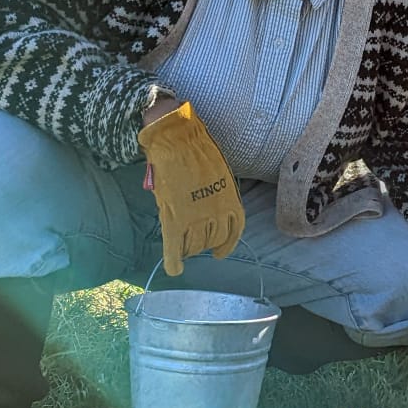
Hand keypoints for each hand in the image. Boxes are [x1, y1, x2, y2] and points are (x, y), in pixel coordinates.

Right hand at [138, 102, 244, 275]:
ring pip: (194, 246)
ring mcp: (194, 217)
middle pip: (211, 241)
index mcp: (230, 201)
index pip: (233, 231)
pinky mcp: (173, 218)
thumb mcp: (218, 173)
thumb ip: (217, 192)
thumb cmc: (198, 149)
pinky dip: (174, 261)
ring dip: (188, 249)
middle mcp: (216, 213)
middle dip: (203, 244)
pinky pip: (174, 247)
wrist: (178, 138)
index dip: (226, 244)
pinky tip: (174, 269)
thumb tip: (208, 202)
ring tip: (181, 247)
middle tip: (191, 241)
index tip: (221, 253)